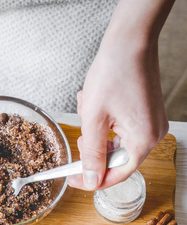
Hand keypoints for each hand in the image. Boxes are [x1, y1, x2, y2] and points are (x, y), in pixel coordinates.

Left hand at [69, 0, 172, 190]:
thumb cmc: (114, 73)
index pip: (117, 174)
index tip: (75, 179)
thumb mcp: (94, 120)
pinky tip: (96, 105)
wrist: (129, 41)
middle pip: (117, 158)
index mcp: (143, 140)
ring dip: (97, 132)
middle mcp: (152, 134)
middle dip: (94, 148)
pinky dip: (106, 122)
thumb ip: (92, 155)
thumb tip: (90, 181)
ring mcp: (151, 123)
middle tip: (81, 136)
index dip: (94, 179)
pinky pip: (122, 129)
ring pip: (117, 143)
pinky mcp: (146, 114)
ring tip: (89, 110)